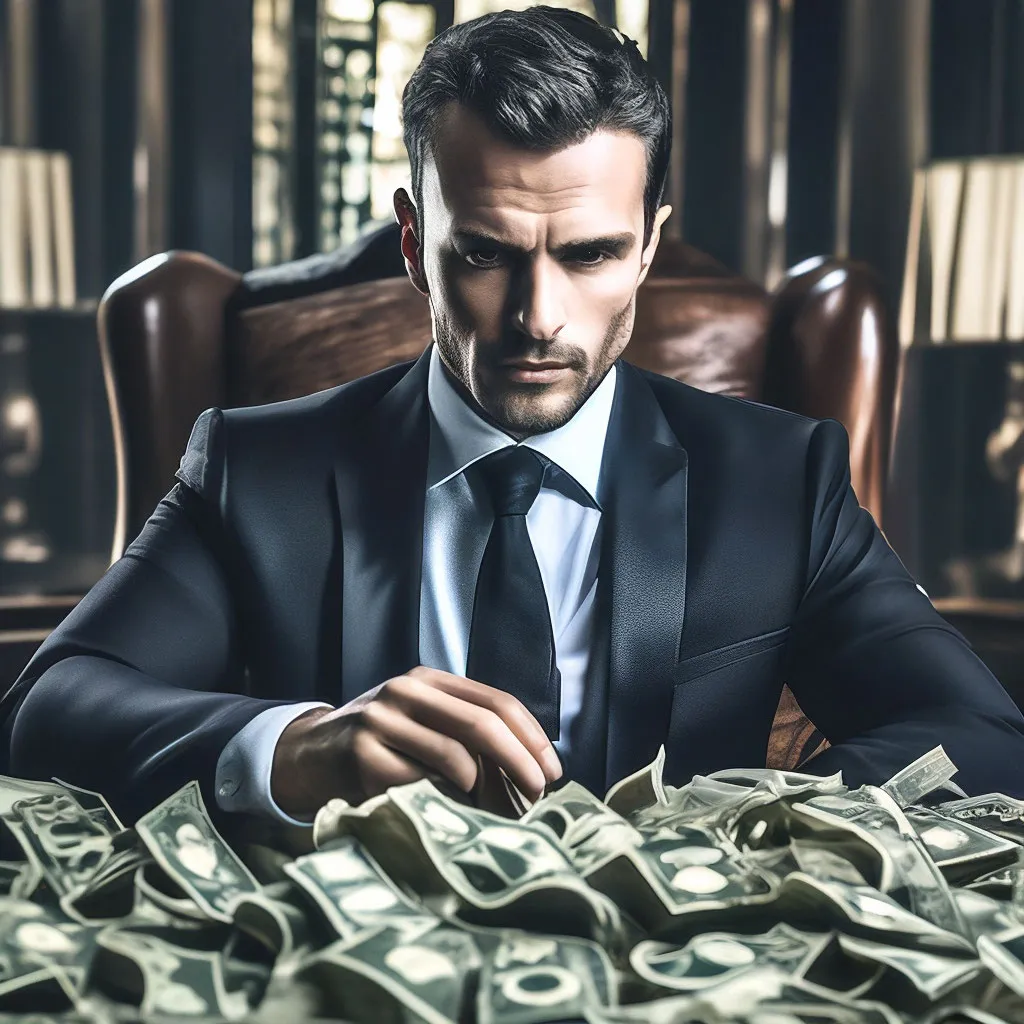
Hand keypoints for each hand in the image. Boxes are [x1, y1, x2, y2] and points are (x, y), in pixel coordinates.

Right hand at [270, 666, 562, 819]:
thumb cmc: (380, 744)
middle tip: (537, 795)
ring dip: (483, 792)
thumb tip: (530, 768)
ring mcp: (381, 721)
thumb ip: (465, 731)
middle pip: (481, 724)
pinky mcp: (361, 755)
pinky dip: (442, 801)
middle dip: (519, 763)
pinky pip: (420, 784)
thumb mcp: (421, 722)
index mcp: (429, 680)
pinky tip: (446, 811)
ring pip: (454, 758)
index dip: (530, 736)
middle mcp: (406, 691)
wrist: (308, 755)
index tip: (551, 771)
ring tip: (493, 812)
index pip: (495, 701)